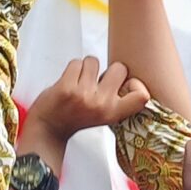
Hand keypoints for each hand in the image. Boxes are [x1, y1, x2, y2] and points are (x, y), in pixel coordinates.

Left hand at [25, 56, 148, 165]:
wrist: (48, 129)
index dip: (136, 83)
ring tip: (79, 82)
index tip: (124, 85)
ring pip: (94, 61)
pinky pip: (76, 62)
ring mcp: (84, 95)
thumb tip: (126, 71)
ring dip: (86, 67)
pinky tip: (68, 81)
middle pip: (119, 67)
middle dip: (108, 69)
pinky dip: (72, 68)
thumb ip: (116, 98)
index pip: (142, 96)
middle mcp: (101, 104)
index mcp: (113, 113)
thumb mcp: (104, 115)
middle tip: (97, 81)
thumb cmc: (76, 118)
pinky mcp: (66, 87)